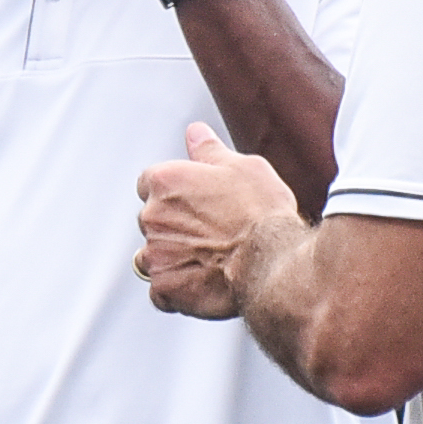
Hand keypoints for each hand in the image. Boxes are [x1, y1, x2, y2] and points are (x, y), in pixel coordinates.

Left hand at [135, 122, 294, 318]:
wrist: (272, 261)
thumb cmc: (261, 212)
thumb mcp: (243, 167)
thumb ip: (210, 151)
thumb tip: (195, 133)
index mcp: (165, 181)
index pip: (150, 183)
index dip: (175, 193)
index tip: (197, 203)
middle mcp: (151, 216)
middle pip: (151, 219)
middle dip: (174, 225)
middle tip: (212, 232)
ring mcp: (155, 254)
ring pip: (153, 255)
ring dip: (172, 257)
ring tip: (209, 260)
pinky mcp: (164, 288)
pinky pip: (160, 291)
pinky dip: (176, 289)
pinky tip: (203, 283)